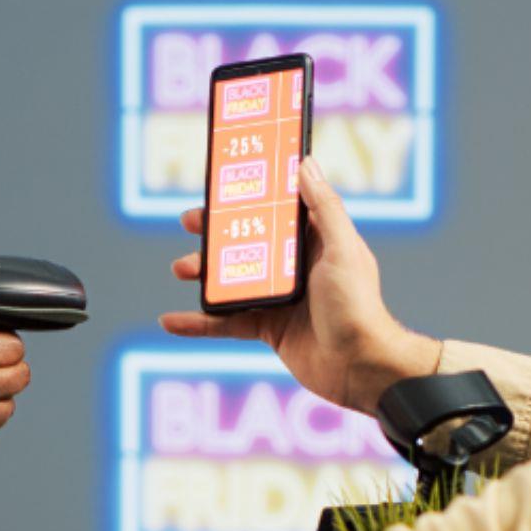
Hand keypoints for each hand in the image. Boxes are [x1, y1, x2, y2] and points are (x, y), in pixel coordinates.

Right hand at [163, 160, 441, 413]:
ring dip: (202, 274)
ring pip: (231, 280)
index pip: (277, 210)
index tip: (224, 183)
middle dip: (215, 232)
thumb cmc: (359, 306)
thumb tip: (306, 163)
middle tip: (190, 222)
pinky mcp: (269, 329)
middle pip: (247, 242)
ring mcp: (280, 298)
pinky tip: (170, 321)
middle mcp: (296, 267)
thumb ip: (325, 207)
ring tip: (180, 268)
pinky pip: (225, 323)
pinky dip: (197, 322)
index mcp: (315, 241)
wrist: (360, 367)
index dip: (250, 196)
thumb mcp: (342, 249)